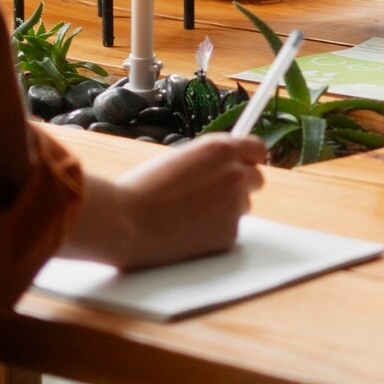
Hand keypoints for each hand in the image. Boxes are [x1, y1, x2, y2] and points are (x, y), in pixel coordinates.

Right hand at [63, 135, 266, 269]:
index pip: (257, 149)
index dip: (249, 159)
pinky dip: (214, 233)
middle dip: (240, 186)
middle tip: (214, 195)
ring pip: (242, 206)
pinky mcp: (229, 234)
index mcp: (220, 149)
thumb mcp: (179, 160)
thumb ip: (208, 161)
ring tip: (189, 215)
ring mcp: (235, 205)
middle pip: (256, 178)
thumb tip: (225, 167)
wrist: (126, 222)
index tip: (243, 166)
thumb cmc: (141, 190)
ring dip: (225, 210)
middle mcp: (235, 174)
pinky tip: (187, 232)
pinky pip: (229, 231)